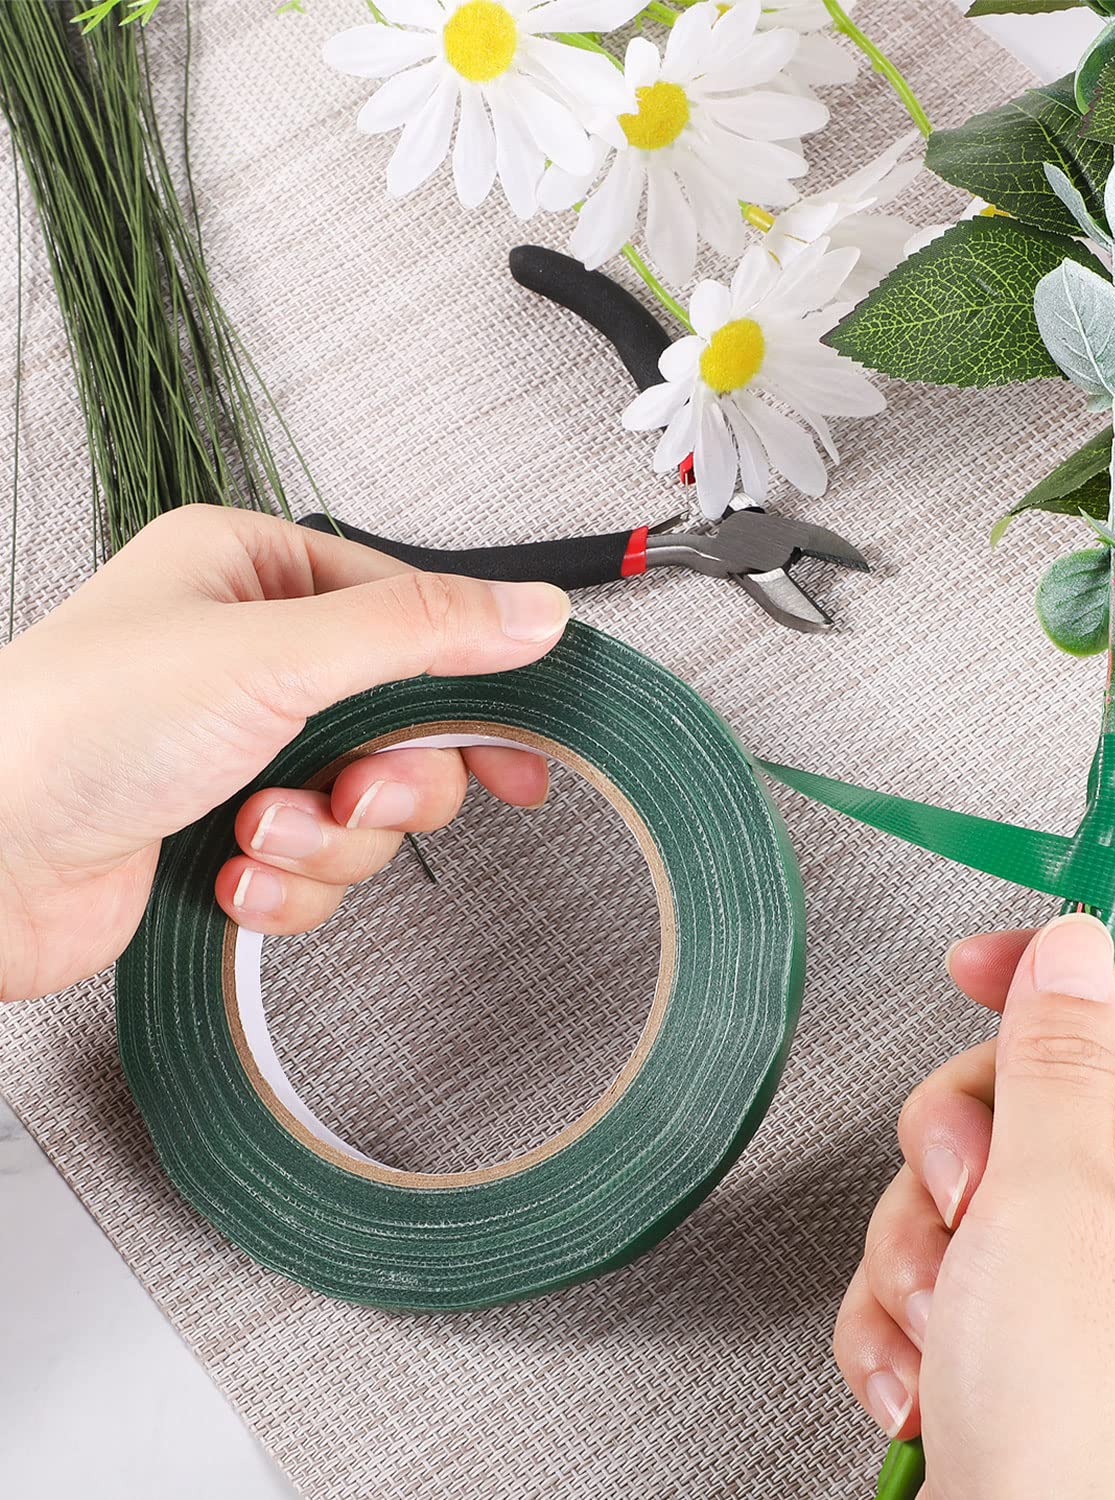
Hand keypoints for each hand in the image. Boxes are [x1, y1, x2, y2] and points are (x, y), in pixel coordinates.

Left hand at [0, 505, 570, 1001]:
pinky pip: (316, 869)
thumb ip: (420, 631)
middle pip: (402, 728)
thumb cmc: (74, 730)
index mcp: (254, 577)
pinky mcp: (225, 834)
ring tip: (253, 832)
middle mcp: (250, 659)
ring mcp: (240, 750)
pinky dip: (282, 886)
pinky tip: (224, 877)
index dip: (472, 688)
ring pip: (365, 811)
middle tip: (353, 796)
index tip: (517, 750)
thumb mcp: (273, 655)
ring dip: (321, 841)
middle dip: (382, 785)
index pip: (410, 619)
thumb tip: (535, 610)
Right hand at [835, 914, 1114, 1499]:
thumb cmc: (1070, 1426)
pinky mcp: (1016, 1316)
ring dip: (922, 1234)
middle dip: (962, 1139)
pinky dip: (909, 1298)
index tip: (974, 969)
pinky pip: (938, 1248)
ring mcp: (1083, 1269)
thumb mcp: (1049, 1202)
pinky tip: (924, 1361)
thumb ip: (1053, 1059)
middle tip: (965, 1195)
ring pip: (969, 1168)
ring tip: (944, 1310)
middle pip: (1036, 1087)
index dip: (1064, 976)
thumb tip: (1074, 943)